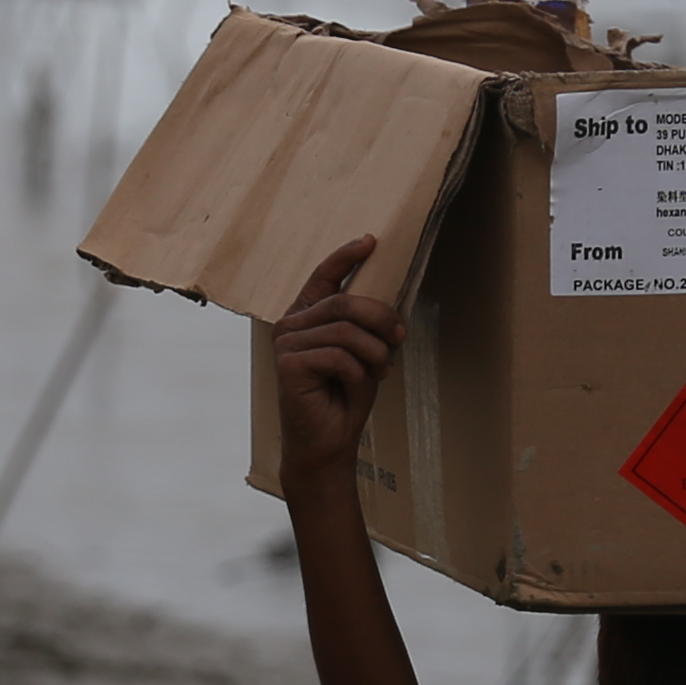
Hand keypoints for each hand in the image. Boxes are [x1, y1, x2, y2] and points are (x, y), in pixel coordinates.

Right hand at [268, 232, 394, 487]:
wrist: (328, 443)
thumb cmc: (344, 397)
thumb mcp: (363, 353)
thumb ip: (367, 326)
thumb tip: (391, 306)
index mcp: (307, 316)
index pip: (323, 276)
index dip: (346, 256)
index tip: (371, 241)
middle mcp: (291, 324)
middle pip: (344, 302)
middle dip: (381, 318)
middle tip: (399, 339)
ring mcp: (286, 343)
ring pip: (346, 330)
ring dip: (374, 353)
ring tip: (380, 371)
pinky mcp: (289, 364)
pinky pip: (339, 356)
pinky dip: (358, 374)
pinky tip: (356, 387)